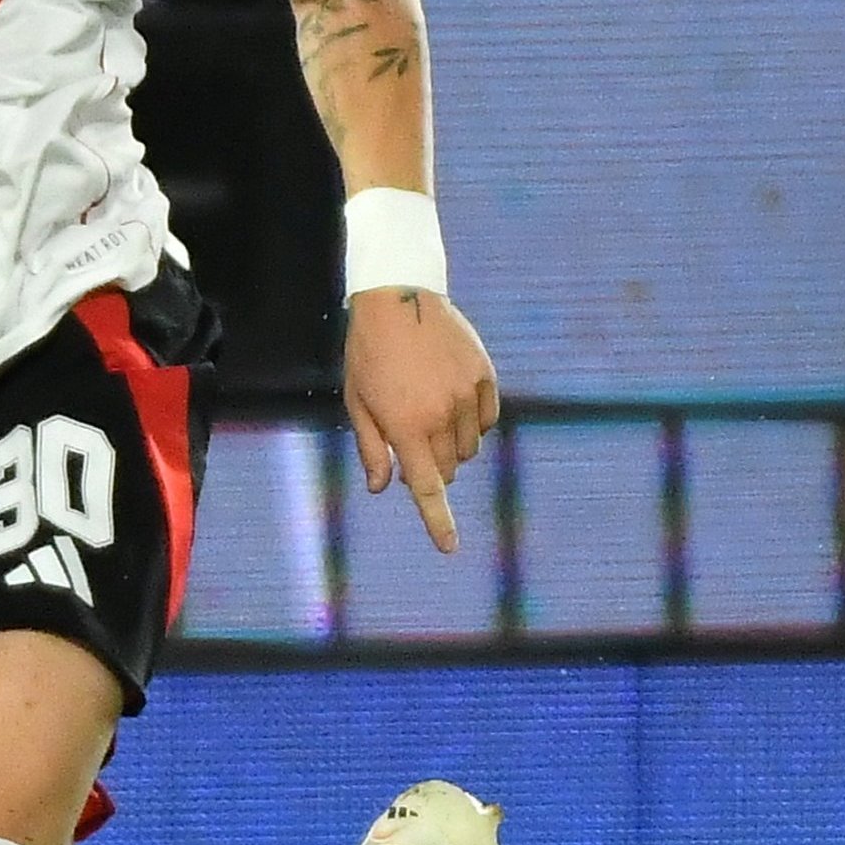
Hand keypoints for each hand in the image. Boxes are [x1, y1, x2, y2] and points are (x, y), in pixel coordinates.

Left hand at [345, 288, 499, 553]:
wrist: (397, 296)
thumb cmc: (367, 353)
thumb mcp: (358, 401)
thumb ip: (372, 448)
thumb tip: (382, 487)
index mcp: (405, 427)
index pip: (426, 487)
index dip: (438, 522)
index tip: (450, 548)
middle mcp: (441, 416)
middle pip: (448, 469)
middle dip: (432, 464)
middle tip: (412, 434)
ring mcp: (467, 395)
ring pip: (469, 446)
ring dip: (452, 442)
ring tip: (429, 406)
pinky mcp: (485, 376)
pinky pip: (486, 419)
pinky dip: (473, 419)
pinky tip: (452, 394)